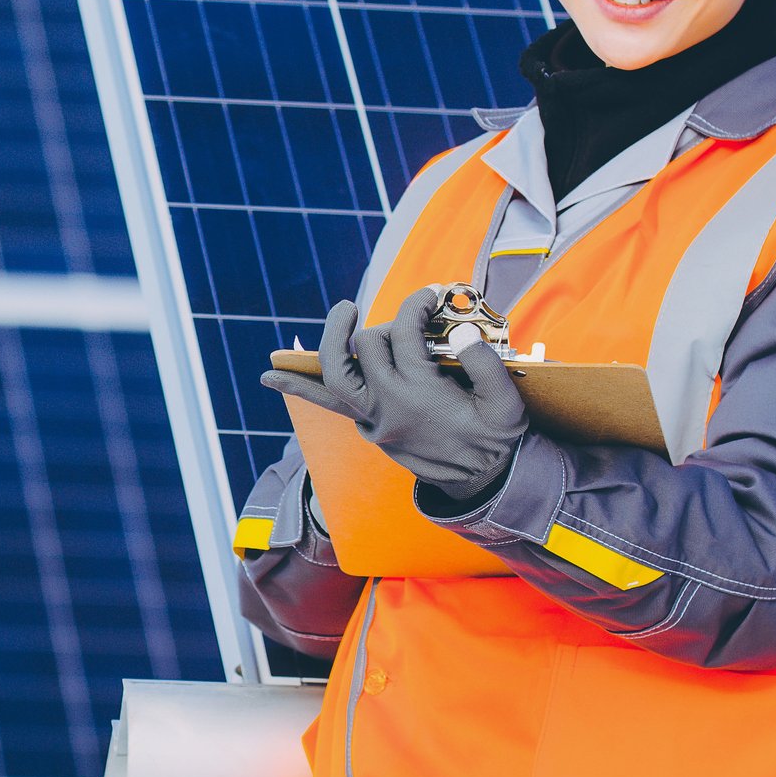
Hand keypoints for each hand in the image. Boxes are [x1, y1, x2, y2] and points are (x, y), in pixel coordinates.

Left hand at [262, 289, 527, 500]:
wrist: (482, 481)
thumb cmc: (495, 437)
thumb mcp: (507, 406)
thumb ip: (487, 367)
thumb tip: (462, 332)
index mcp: (423, 394)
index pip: (408, 334)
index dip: (417, 305)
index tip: (431, 294)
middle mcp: (389, 405)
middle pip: (370, 346)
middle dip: (390, 324)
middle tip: (412, 319)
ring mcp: (373, 418)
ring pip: (334, 374)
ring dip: (332, 339)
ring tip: (345, 309)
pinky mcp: (367, 426)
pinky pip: (327, 403)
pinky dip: (297, 388)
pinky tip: (268, 375)